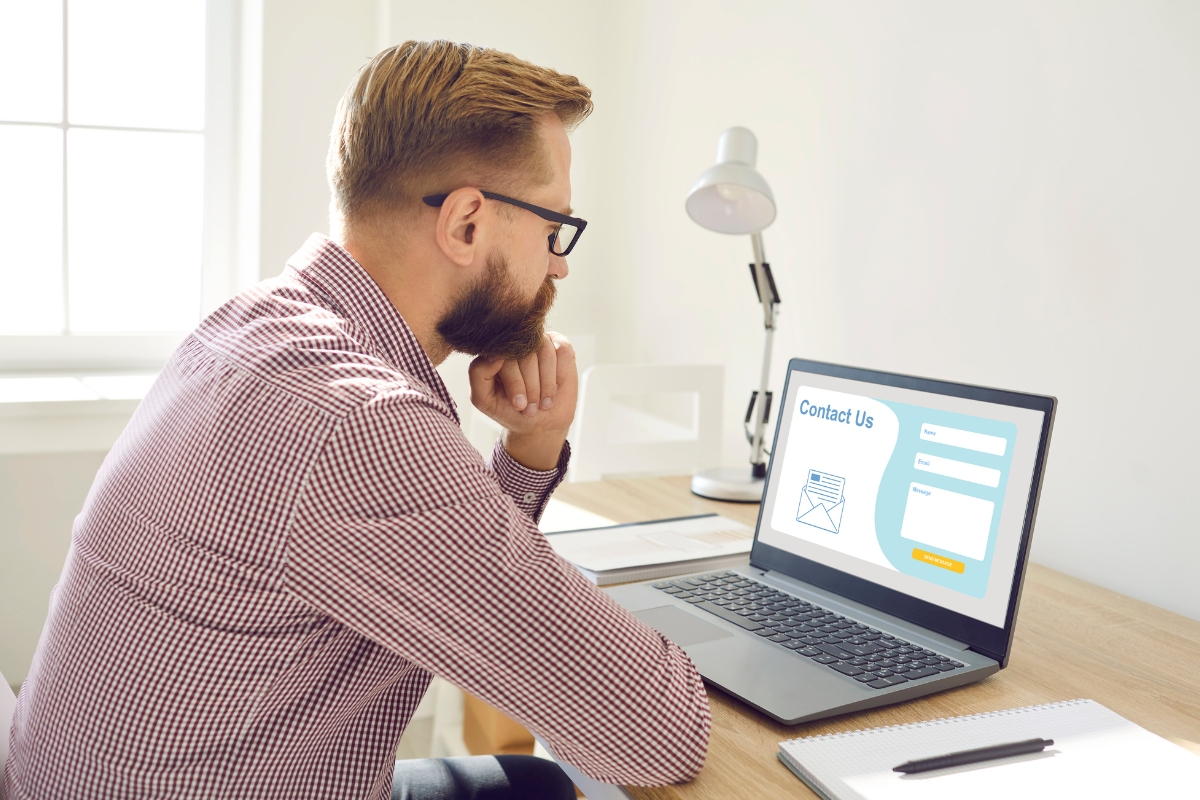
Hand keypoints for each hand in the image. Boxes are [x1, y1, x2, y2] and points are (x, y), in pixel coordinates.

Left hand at [468, 332, 577, 470]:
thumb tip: (494, 354)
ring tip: (542, 404)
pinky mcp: (560, 344)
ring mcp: (538, 341)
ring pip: (544, 351)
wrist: (540, 423)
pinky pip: (561, 351)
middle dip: (531, 386)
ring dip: (545, 383)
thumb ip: (478, 374)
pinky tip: (554, 390)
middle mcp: (516, 342)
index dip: (514, 381)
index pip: (503, 353)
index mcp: (495, 350)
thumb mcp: (484, 399)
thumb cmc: (509, 410)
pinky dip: (558, 375)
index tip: (518, 404)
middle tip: (530, 409)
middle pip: (525, 353)